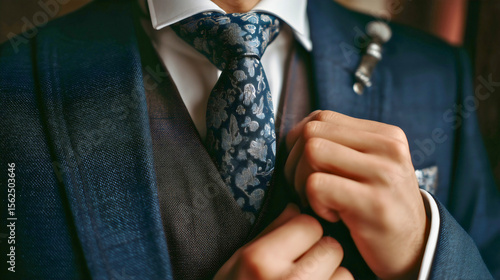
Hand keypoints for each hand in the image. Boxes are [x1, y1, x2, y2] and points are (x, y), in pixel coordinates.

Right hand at [214, 204, 352, 279]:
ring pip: (344, 275)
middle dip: (321, 255)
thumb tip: (296, 207)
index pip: (309, 224)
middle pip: (331, 247)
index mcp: (260, 260)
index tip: (295, 244)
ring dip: (332, 279)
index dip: (304, 233)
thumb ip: (268, 232)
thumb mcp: (237, 262)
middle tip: (303, 269)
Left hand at [284, 110, 428, 278]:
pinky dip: (313, 202)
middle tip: (306, 189)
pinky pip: (316, 184)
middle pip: (312, 133)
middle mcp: (389, 148)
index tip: (306, 169)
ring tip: (319, 201)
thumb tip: (296, 133)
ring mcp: (384, 174)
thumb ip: (342, 145)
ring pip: (312, 152)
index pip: (322, 117)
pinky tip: (332, 216)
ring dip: (301, 181)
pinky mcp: (374, 204)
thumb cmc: (379, 208)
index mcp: (386, 135)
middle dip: (295, 162)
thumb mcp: (370, 168)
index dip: (299, 143)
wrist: (414, 250)